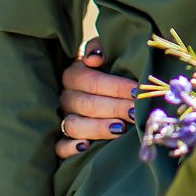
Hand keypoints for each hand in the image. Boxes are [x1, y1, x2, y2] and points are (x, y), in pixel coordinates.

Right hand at [54, 37, 140, 158]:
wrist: (91, 88)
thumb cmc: (104, 68)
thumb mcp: (103, 53)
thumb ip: (99, 48)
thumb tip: (94, 59)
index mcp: (73, 74)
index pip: (92, 80)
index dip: (115, 87)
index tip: (136, 91)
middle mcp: (64, 97)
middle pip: (87, 104)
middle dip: (114, 108)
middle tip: (134, 112)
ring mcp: (61, 118)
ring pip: (74, 125)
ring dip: (97, 128)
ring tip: (120, 129)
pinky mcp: (59, 139)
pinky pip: (58, 146)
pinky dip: (70, 147)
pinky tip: (85, 146)